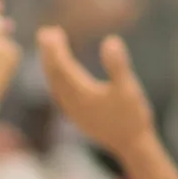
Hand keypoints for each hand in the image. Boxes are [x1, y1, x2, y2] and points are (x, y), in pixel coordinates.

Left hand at [38, 26, 156, 157]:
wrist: (132, 146)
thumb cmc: (132, 116)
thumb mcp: (129, 88)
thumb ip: (118, 65)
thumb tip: (110, 40)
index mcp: (82, 94)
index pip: (61, 67)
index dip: (55, 49)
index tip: (50, 32)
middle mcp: (72, 103)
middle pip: (54, 74)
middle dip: (49, 54)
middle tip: (45, 33)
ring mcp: (73, 112)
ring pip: (55, 85)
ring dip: (51, 66)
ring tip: (49, 48)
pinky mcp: (77, 117)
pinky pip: (60, 94)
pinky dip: (56, 80)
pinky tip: (59, 75)